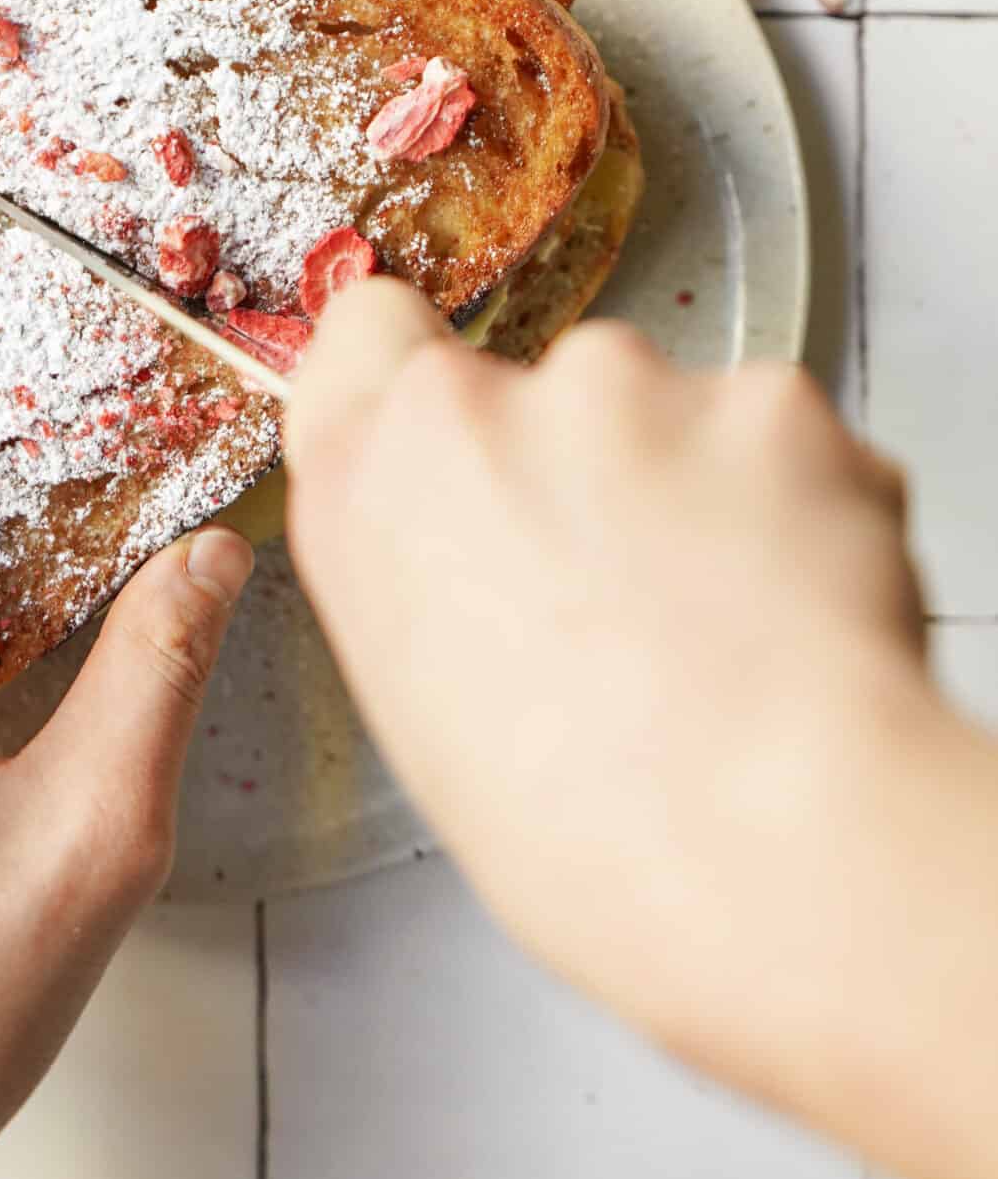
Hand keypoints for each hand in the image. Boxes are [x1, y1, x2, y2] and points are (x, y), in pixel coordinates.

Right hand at [285, 285, 997, 1178]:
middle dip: (597, 468)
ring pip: (679, 415)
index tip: (480, 442)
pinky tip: (805, 614)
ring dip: (707, 488)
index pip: (372, 334)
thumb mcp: (425, 711)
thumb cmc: (591, 837)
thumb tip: (497, 559)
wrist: (771, 845)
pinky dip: (806, 504)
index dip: (431, 385)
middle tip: (641, 602)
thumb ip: (435, 574)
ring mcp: (636, 386)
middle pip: (549, 392)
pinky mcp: (772, 399)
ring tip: (736, 631)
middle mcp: (489, 403)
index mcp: (374, 478)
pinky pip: (788, 439)